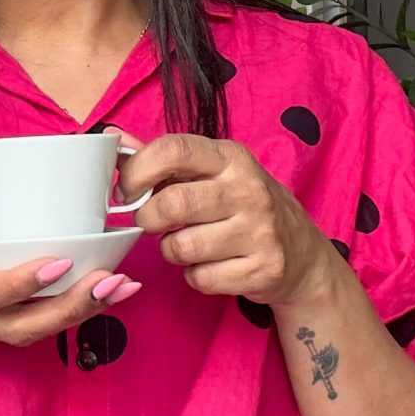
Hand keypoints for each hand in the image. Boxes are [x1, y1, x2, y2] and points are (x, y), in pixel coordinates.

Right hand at [0, 218, 138, 370]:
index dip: (21, 282)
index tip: (59, 262)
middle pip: (21, 324)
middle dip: (70, 307)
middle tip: (113, 281)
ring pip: (35, 330)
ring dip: (82, 312)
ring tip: (124, 286)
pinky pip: (37, 325)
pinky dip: (76, 311)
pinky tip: (110, 289)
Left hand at [104, 127, 335, 305]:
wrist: (303, 255)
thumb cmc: (245, 207)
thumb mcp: (214, 173)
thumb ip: (163, 159)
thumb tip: (112, 137)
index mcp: (232, 158)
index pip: (174, 149)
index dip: (137, 171)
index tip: (126, 191)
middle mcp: (249, 190)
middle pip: (173, 204)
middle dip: (148, 219)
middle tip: (151, 223)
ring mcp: (260, 232)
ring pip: (182, 247)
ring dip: (171, 251)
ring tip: (184, 244)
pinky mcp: (262, 270)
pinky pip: (201, 278)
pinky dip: (195, 276)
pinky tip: (210, 265)